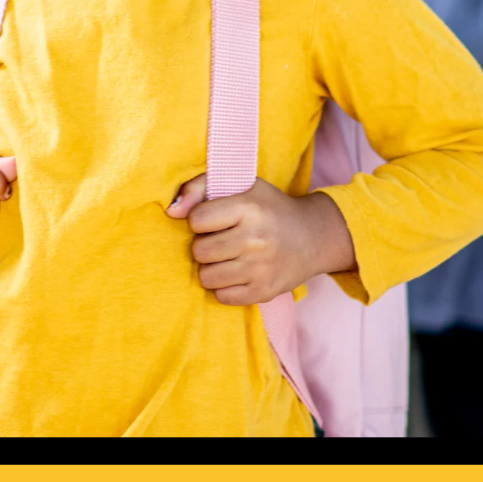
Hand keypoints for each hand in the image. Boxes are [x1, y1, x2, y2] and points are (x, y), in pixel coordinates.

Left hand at [166, 174, 355, 304]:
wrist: (311, 237)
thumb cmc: (267, 207)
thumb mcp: (239, 184)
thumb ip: (199, 187)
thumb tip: (171, 211)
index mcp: (249, 207)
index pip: (197, 219)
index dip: (200, 219)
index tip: (213, 219)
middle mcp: (256, 239)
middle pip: (200, 251)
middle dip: (204, 245)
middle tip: (220, 240)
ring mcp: (261, 268)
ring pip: (207, 277)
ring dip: (211, 267)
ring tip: (227, 256)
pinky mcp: (265, 292)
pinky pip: (223, 297)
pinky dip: (224, 286)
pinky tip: (237, 272)